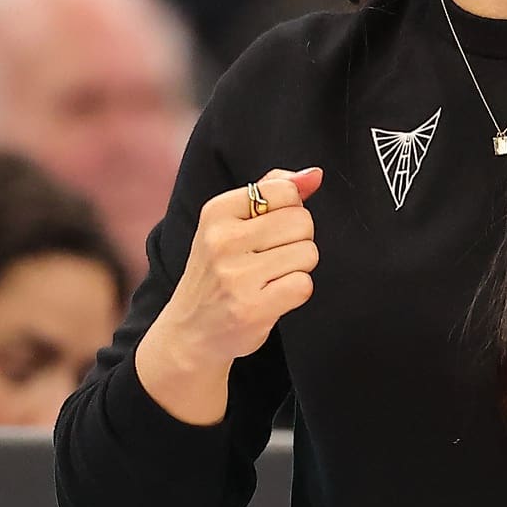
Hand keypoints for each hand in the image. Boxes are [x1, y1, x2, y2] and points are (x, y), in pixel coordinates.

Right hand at [136, 167, 322, 423]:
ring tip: (270, 277)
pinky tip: (273, 296)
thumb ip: (272, 190)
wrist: (191, 331)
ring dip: (298, 267)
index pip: (284, 190)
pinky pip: (304, 285)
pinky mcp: (253, 308)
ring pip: (308, 253)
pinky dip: (296, 291)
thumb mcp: (230, 223)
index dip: (290, 210)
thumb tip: (315, 175)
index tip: (269, 229)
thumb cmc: (218, 271)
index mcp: (216, 212)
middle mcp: (222, 241)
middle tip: (272, 257)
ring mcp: (236, 276)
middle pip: (302, 221)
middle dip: (298, 240)